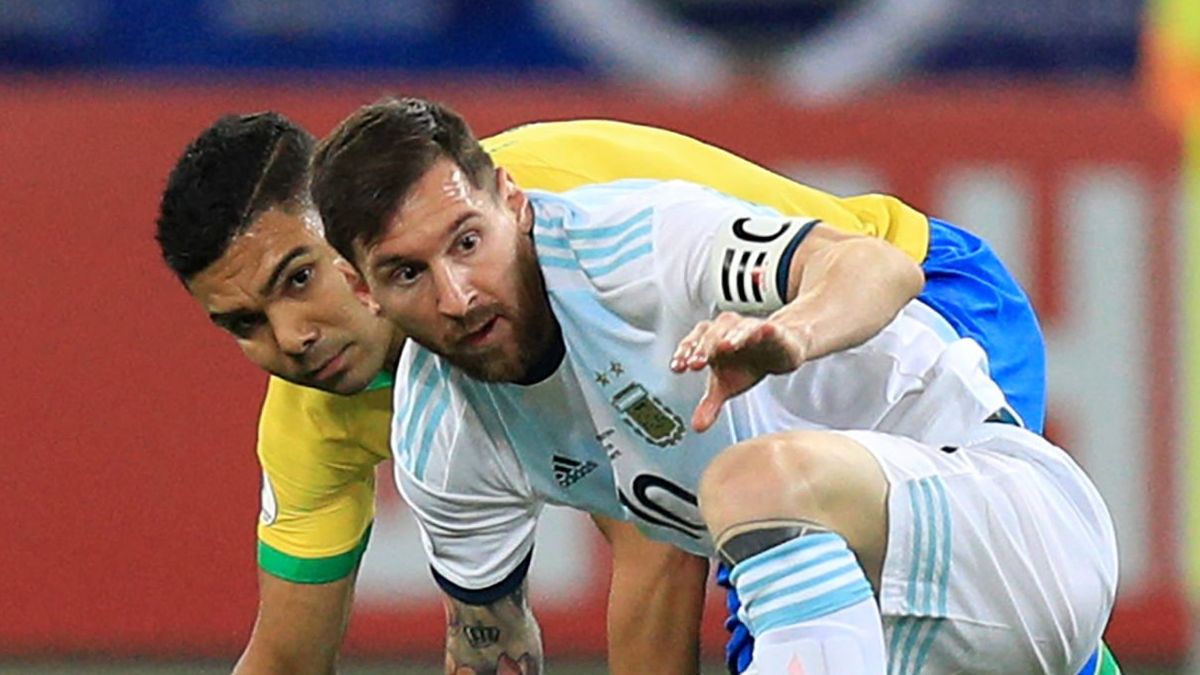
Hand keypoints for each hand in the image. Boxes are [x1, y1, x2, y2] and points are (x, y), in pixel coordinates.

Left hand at [670, 312, 808, 432]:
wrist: (777, 352)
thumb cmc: (746, 364)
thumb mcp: (726, 386)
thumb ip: (710, 405)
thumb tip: (697, 427)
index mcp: (709, 341)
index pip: (692, 344)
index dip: (683, 354)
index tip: (678, 368)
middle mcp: (725, 330)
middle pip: (711, 335)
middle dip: (703, 349)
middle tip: (696, 363)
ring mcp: (748, 328)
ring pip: (736, 329)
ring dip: (731, 337)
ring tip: (726, 346)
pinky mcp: (771, 330)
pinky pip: (766, 328)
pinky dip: (763, 329)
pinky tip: (764, 331)